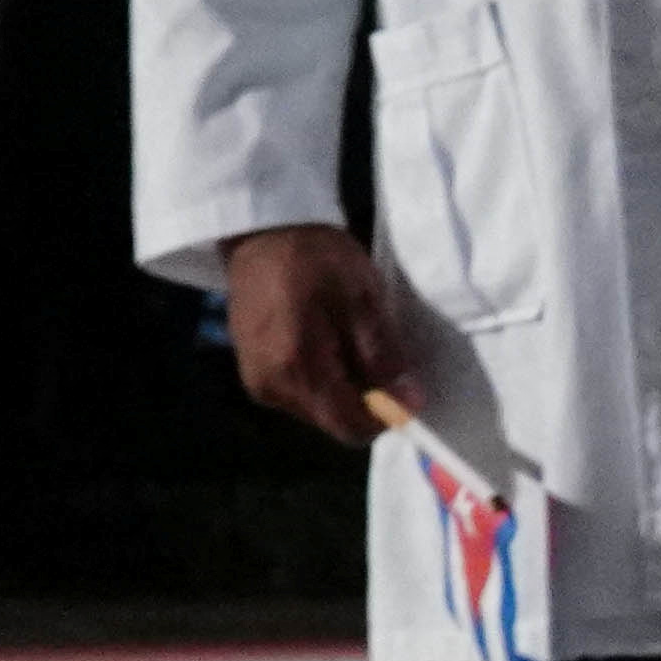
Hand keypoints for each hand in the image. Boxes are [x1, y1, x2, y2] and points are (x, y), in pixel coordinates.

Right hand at [221, 220, 417, 440]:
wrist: (263, 232)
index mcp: (297, 369)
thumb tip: (409, 403)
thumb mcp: (362, 300)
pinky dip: (320, 377)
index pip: (350, 427)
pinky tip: (326, 341)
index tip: (403, 387)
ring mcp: (256, 380)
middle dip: (363, 399)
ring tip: (348, 341)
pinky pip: (297, 392)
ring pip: (316, 409)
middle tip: (375, 352)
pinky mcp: (251, 370)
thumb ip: (384, 357)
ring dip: (342, 387)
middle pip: (333, 421)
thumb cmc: (315, 258)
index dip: (385, 416)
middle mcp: (270, 387)